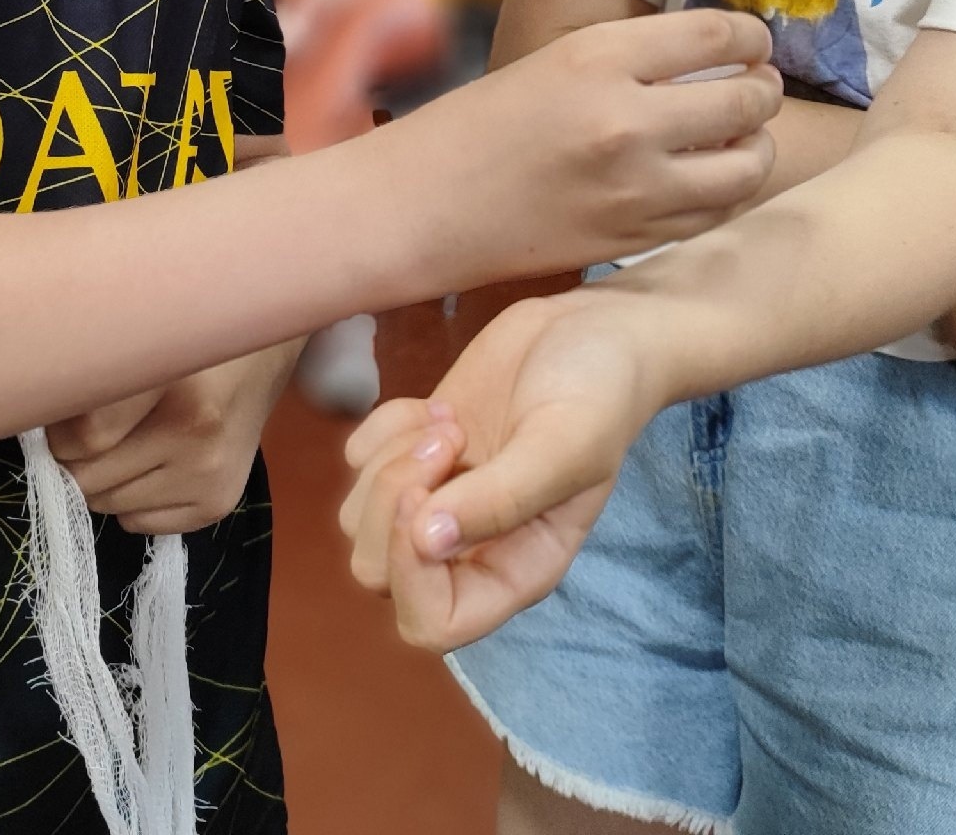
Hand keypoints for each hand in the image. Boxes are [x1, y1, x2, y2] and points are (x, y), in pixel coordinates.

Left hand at [45, 343, 297, 534]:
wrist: (261, 357)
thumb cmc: (188, 341)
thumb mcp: (141, 339)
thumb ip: (93, 373)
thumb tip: (33, 419)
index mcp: (175, 384)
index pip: (85, 437)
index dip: (60, 431)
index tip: (62, 413)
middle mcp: (197, 438)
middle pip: (90, 479)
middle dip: (75, 459)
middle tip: (89, 428)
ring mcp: (210, 477)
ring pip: (108, 506)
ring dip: (103, 479)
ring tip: (129, 441)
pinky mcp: (218, 505)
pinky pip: (137, 523)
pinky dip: (131, 500)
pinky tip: (154, 463)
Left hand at [338, 287, 668, 649]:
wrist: (595, 330)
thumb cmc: (598, 395)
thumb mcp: (565, 446)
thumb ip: (500, 499)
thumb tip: (425, 542)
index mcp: (515, 568)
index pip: (434, 624)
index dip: (410, 577)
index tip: (426, 500)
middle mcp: (470, 547)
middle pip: (377, 570)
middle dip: (392, 502)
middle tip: (447, 442)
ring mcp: (438, 498)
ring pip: (359, 518)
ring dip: (390, 462)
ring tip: (450, 424)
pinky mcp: (414, 450)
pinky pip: (357, 460)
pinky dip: (381, 429)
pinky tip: (432, 406)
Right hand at [387, 10, 779, 292]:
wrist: (419, 207)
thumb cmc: (475, 128)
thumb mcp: (551, 64)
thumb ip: (628, 59)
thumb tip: (710, 56)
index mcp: (598, 57)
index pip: (717, 35)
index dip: (750, 36)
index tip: (752, 42)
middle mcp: (625, 120)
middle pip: (747, 100)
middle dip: (763, 90)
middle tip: (758, 88)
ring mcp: (634, 187)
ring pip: (748, 166)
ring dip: (758, 147)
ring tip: (745, 139)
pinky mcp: (633, 237)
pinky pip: (715, 213)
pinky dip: (728, 193)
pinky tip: (714, 179)